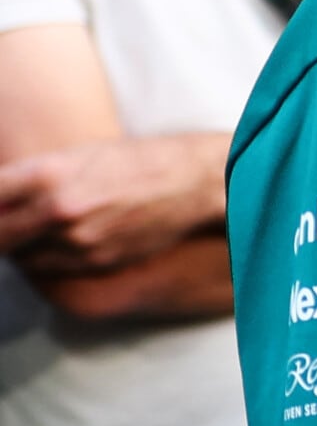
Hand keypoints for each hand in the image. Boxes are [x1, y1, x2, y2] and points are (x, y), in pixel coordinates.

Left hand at [0, 134, 224, 276]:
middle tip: (6, 225)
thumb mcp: (73, 157)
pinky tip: (56, 242)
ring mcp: (77, 241)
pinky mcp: (95, 262)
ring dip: (18, 247)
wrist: (189, 182)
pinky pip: (50, 269)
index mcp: (47, 174)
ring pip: (20, 258)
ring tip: (31, 232)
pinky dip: (43, 258)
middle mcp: (57, 210)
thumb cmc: (132, 161)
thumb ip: (27, 180)